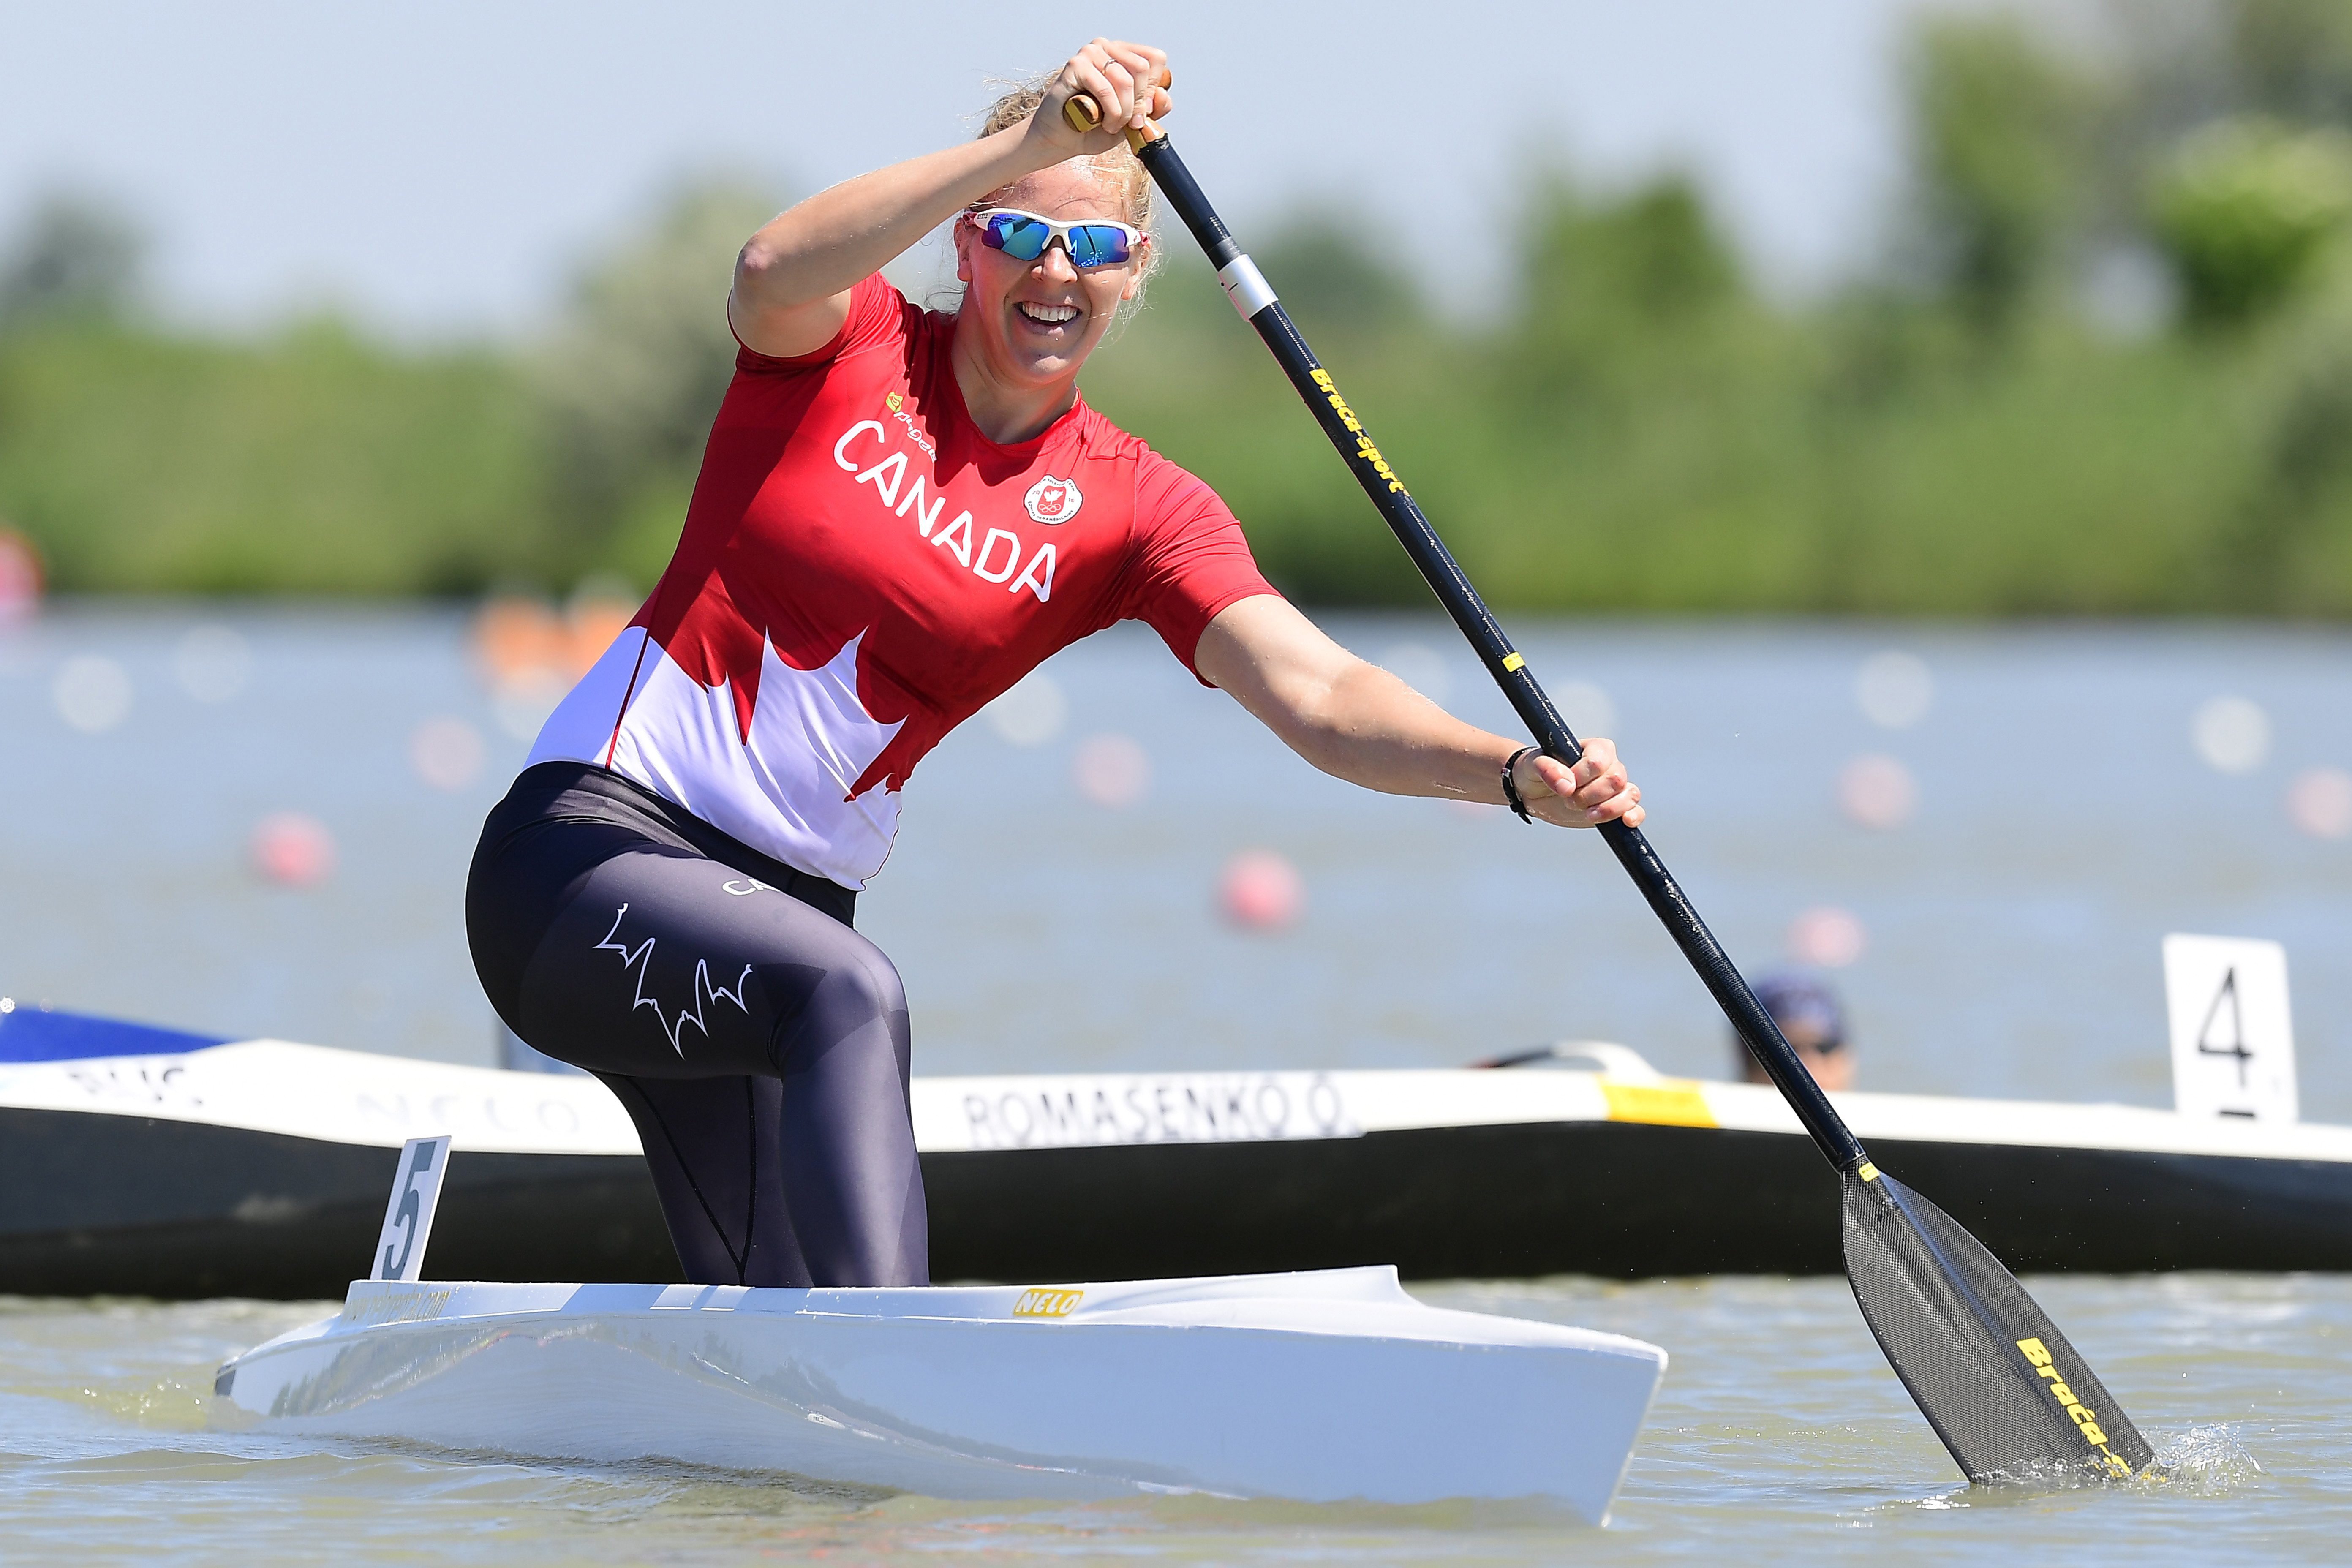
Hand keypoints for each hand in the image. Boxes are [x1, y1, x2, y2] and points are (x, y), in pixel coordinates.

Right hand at [1031, 38, 1170, 156]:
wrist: (1061, 140)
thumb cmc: (1093, 128)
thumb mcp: (1132, 121)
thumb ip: (1153, 109)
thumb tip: (1164, 97)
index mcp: (1123, 54)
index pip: (1155, 58)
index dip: (1153, 89)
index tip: (1142, 114)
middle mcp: (1107, 48)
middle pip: (1142, 68)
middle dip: (1139, 104)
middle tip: (1128, 124)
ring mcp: (1090, 53)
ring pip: (1125, 80)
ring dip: (1123, 113)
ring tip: (1112, 126)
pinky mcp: (1076, 65)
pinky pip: (1106, 89)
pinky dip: (1110, 113)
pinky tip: (1100, 123)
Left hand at [1513, 739, 1643, 828]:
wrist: (1534, 792)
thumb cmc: (1535, 771)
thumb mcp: (1533, 765)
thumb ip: (1547, 768)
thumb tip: (1566, 784)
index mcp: (1595, 749)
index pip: (1599, 761)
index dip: (1582, 776)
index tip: (1565, 785)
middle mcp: (1610, 766)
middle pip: (1616, 780)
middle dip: (1591, 795)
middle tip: (1570, 800)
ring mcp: (1614, 788)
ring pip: (1629, 795)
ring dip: (1609, 808)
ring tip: (1588, 814)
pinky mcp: (1615, 808)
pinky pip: (1636, 810)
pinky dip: (1634, 816)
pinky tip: (1626, 821)